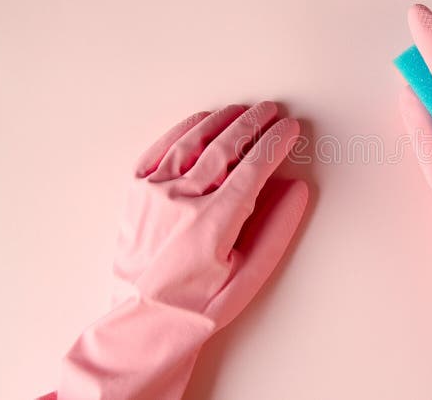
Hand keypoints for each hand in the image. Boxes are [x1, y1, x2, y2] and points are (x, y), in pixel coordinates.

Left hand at [116, 102, 307, 327]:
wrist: (143, 322)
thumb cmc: (198, 306)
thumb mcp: (249, 276)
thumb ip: (277, 228)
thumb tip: (297, 188)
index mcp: (213, 222)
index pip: (254, 167)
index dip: (275, 143)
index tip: (290, 128)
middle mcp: (181, 199)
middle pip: (225, 146)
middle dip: (254, 124)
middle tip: (272, 111)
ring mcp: (153, 192)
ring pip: (194, 141)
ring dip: (222, 121)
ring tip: (242, 110)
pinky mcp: (135, 192)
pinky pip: (161, 147)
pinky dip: (185, 129)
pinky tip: (202, 121)